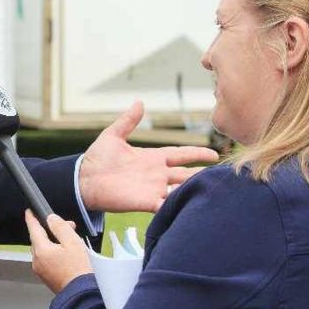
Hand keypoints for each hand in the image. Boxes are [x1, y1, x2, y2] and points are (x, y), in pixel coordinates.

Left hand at [25, 210, 92, 294]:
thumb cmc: (78, 271)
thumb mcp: (72, 242)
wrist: (81, 294)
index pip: (33, 229)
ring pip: (43, 250)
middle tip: (67, 227)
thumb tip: (51, 219)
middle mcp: (37, 261)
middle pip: (39, 239)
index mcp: (41, 250)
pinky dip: (54, 253)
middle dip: (50, 231)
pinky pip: (46, 260)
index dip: (31, 218)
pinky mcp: (46, 277)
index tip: (30, 211)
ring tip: (71, 242)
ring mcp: (40, 270)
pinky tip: (67, 255)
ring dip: (53, 243)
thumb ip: (60, 227)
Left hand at [79, 101, 218, 212]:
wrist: (84, 180)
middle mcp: (157, 174)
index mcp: (152, 157)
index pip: (181, 154)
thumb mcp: (113, 136)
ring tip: (214, 190)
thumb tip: (139, 102)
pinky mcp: (147, 202)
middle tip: (223, 175)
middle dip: (203, 174)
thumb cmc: (97, 159)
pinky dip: (179, 205)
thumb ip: (128, 121)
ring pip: (181, 189)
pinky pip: (167, 205)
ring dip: (195, 190)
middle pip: (186, 174)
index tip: (213, 154)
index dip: (197, 153)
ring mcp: (153, 189)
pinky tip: (193, 207)